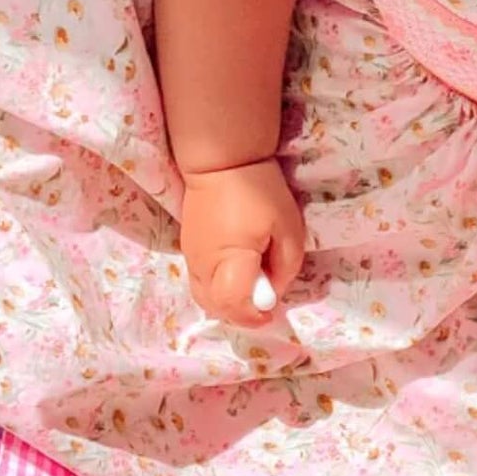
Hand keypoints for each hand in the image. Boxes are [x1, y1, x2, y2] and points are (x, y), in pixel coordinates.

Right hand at [179, 158, 305, 327]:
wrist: (220, 160)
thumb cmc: (260, 191)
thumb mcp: (288, 228)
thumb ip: (286, 267)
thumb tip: (274, 291)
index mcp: (230, 259)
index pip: (234, 304)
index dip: (254, 315)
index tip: (271, 311)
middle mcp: (204, 264)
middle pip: (216, 308)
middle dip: (241, 314)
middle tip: (262, 303)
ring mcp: (191, 258)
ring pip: (204, 298)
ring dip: (228, 303)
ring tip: (250, 290)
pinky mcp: (188, 250)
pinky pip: (200, 283)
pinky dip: (217, 290)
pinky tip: (236, 276)